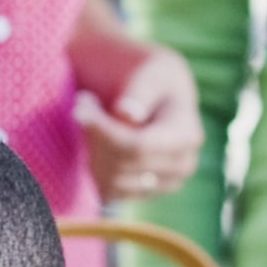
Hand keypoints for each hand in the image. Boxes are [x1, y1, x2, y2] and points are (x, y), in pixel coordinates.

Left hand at [75, 41, 202, 202]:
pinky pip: (108, 190)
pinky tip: (97, 140)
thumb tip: (127, 114)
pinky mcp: (145, 193)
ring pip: (111, 181)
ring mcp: (165, 184)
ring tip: (93, 118)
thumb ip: (138, 91)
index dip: (103, 130)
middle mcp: (182, 165)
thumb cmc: (154, 78)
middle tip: (83, 104)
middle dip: (95, 134)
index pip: (138, 146)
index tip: (79, 107)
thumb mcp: (150, 73)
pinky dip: (96, 166)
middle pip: (122, 164)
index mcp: (187, 135)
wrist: (161, 95)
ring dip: (92, 149)